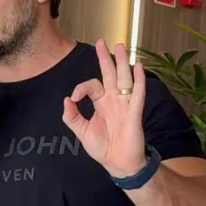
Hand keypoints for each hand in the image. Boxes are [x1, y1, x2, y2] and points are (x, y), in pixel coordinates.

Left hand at [62, 39, 146, 178]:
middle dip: (105, 58)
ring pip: (124, 79)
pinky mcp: (134, 112)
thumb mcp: (82, 132)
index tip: (74, 99)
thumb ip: (72, 117)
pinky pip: (137, 94)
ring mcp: (125, 104)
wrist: (117, 163)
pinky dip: (138, 81)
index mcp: (101, 103)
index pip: (92, 86)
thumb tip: (66, 100)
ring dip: (122, 63)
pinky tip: (137, 67)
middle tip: (101, 42)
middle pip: (109, 74)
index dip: (81, 88)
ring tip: (120, 46)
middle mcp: (113, 100)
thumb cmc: (103, 148)